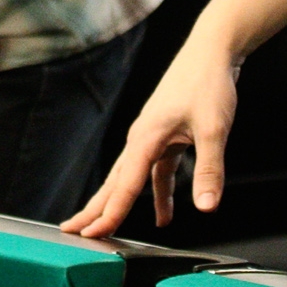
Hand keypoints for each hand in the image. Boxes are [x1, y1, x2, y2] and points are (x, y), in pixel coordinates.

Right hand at [61, 42, 238, 237]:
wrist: (211, 50)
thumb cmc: (208, 82)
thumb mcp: (214, 129)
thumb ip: (209, 170)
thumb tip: (206, 207)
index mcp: (146, 137)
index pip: (125, 185)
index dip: (110, 213)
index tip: (93, 236)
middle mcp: (142, 137)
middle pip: (114, 182)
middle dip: (94, 209)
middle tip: (72, 233)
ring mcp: (152, 136)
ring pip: (130, 177)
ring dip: (118, 203)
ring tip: (103, 227)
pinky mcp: (166, 135)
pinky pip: (154, 172)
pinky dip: (157, 193)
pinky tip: (165, 214)